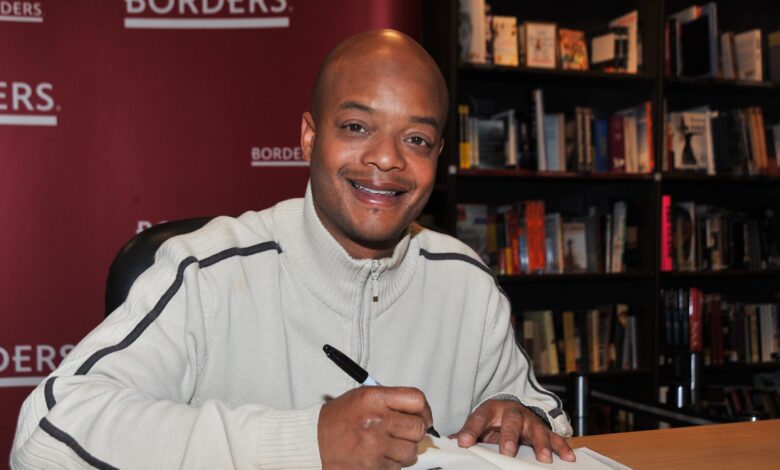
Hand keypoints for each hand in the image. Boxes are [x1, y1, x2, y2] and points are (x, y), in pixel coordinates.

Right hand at [318, 386, 432, 468]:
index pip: (417, 400)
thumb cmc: (338, 419)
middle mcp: (376, 420)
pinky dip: (391, 464)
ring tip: (386, 446)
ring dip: (403, 451)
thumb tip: (420, 413)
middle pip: (418, 428)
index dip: (424, 411)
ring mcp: (374, 446)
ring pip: (411, 452)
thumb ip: (391, 401)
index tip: (422, 417)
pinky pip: (397, 468)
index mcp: (374, 398)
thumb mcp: (363, 397)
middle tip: (404, 434)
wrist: (313, 441)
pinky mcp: (373, 467)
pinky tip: (376, 456)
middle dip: (415, 433)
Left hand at [450, 399, 574, 462]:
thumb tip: (448, 443)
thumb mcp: (479, 424)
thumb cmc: (494, 420)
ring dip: (540, 444)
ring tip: (544, 458)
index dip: (471, 430)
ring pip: (536, 429)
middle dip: (510, 436)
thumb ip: (467, 434)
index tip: (463, 443)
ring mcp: (529, 420)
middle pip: (512, 421)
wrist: (512, 409)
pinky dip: (561, 446)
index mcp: (490, 410)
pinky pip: (554, 437)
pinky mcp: (543, 428)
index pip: (478, 418)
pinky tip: (568, 457)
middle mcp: (512, 412)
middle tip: (508, 451)